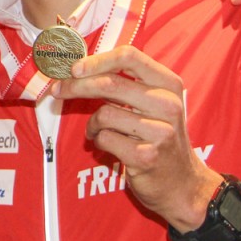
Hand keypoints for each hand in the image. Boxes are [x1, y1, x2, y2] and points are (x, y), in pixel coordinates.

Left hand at [52, 46, 219, 230]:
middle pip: (109, 83)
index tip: (74, 68)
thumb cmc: (159, 138)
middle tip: (58, 90)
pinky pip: (105, 138)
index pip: (129, 57)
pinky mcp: (146, 156)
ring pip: (104, 114)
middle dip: (76, 86)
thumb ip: (126, 84)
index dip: (96, 60)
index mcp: (169, 85)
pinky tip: (107, 146)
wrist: (182, 183)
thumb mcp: (154, 105)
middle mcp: (168, 104)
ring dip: (92, 124)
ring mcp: (160, 131)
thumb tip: (78, 69)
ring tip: (98, 131)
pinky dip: (98, 141)